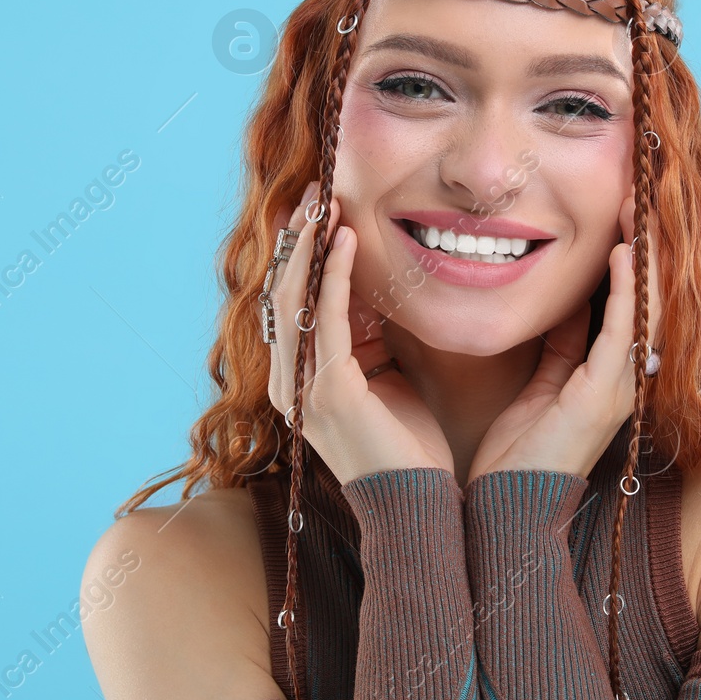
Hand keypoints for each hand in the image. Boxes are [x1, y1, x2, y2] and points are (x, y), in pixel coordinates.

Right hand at [265, 181, 453, 484]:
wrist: (419, 510)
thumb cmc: (411, 451)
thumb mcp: (389, 380)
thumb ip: (373, 340)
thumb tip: (376, 293)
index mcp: (300, 380)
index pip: (291, 302)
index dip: (302, 252)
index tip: (320, 207)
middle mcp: (288, 382)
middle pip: (281, 291)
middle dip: (297, 237)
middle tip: (315, 190)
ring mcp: (302, 387)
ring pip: (292, 297)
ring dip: (308, 244)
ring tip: (324, 201)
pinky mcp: (327, 390)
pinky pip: (324, 318)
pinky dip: (332, 274)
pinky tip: (345, 239)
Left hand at [466, 190, 662, 483]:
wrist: (509, 508)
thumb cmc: (519, 452)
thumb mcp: (544, 382)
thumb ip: (561, 343)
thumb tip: (571, 298)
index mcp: (612, 372)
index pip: (634, 300)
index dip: (636, 253)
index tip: (628, 205)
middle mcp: (627, 377)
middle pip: (652, 297)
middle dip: (650, 243)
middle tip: (643, 192)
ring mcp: (622, 386)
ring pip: (649, 306)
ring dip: (647, 254)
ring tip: (642, 206)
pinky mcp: (605, 394)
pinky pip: (624, 330)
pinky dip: (628, 289)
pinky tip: (626, 252)